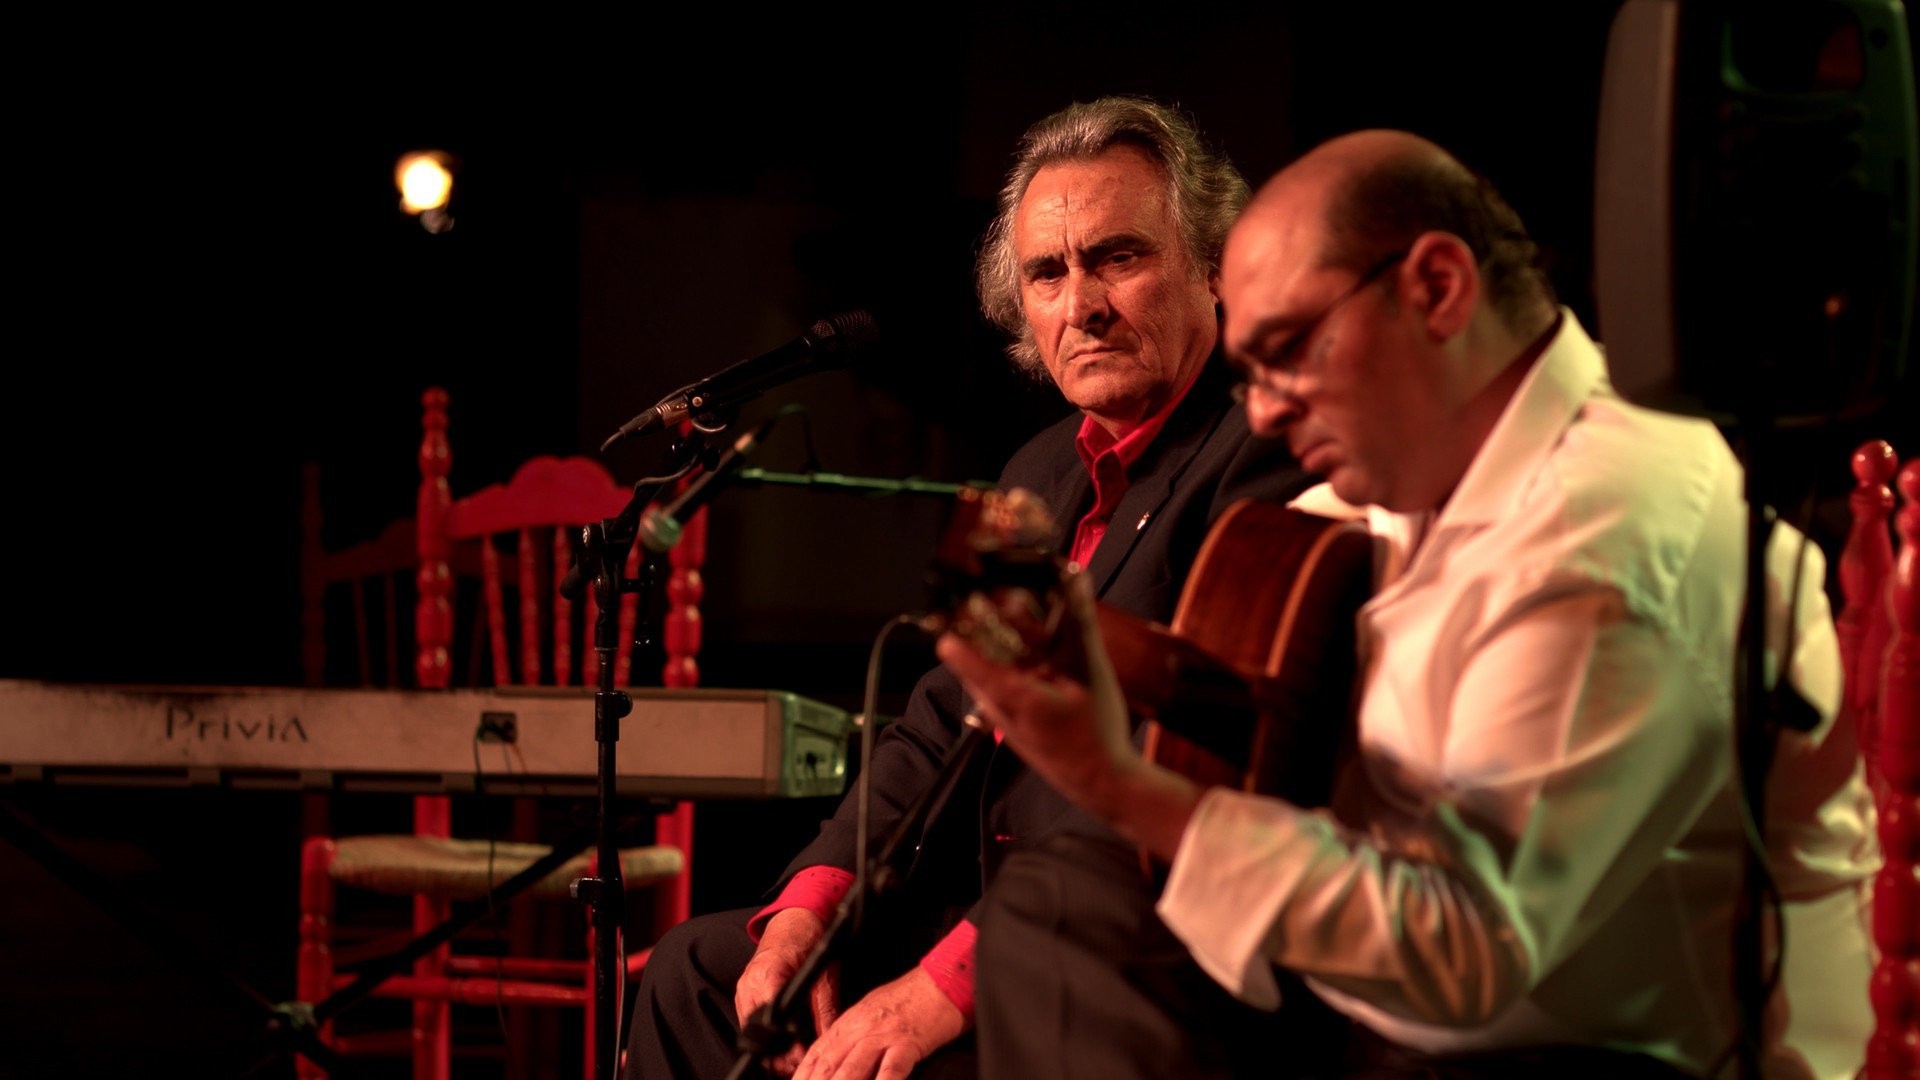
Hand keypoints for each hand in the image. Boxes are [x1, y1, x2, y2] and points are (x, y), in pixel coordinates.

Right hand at [736, 908, 840, 1076]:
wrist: (795, 919)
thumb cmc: (809, 941)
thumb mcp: (824, 978)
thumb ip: (825, 1012)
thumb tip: (827, 1041)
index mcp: (768, 977)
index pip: (771, 1023)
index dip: (786, 1045)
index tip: (800, 1056)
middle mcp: (749, 985)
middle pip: (756, 1033)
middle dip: (776, 1052)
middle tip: (798, 1060)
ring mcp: (743, 989)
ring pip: (750, 1030)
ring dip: (769, 1047)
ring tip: (791, 1056)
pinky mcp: (745, 992)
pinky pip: (750, 1020)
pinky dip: (764, 1034)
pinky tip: (782, 1042)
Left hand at [791, 966, 964, 1079]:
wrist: (941, 981)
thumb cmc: (912, 996)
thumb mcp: (872, 1010)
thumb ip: (852, 1036)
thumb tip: (836, 1059)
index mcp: (851, 1022)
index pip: (818, 1053)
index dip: (803, 1074)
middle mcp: (862, 1029)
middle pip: (829, 1065)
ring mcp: (884, 1037)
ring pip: (852, 1070)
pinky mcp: (908, 1044)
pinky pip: (891, 1070)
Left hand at [939, 571, 1202, 858]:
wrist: (1104, 785)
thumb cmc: (1097, 733)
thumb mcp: (1092, 673)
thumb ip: (1079, 623)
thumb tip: (1073, 577)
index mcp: (1012, 696)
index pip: (966, 656)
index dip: (954, 624)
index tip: (951, 599)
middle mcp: (999, 710)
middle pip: (972, 662)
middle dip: (977, 629)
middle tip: (988, 597)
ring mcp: (1003, 722)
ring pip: (985, 677)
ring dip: (995, 648)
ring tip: (1012, 618)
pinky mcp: (1013, 728)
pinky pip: (999, 692)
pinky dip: (1008, 669)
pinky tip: (1032, 656)